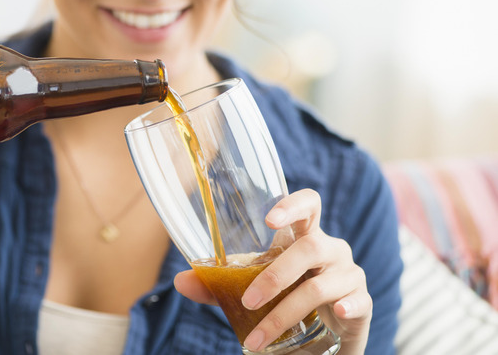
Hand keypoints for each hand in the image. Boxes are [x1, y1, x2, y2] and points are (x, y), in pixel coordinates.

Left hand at [174, 189, 370, 354]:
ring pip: (321, 284)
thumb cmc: (287, 300)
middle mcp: (330, 250)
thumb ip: (220, 285)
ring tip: (257, 339)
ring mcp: (349, 274)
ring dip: (285, 313)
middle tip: (247, 300)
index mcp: (304, 237)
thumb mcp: (253, 291)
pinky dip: (345, 306)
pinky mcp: (361, 302)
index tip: (269, 219)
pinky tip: (334, 314)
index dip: (292, 204)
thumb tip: (180, 281)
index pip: (309, 205)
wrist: (323, 338)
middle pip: (309, 247)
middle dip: (275, 275)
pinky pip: (356, 300)